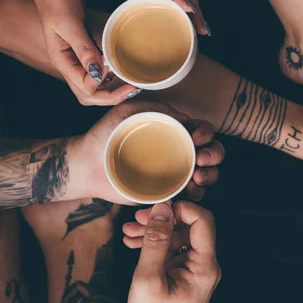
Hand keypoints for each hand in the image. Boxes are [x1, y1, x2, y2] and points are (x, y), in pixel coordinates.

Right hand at [33, 0, 136, 104]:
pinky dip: (112, 74)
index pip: (85, 89)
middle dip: (111, 96)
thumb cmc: (56, 0)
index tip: (114, 67)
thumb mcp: (70, 24)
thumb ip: (83, 48)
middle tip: (133, 88)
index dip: (103, 84)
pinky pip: (99, 70)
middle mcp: (70, 64)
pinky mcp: (86, 50)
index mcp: (62, 61)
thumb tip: (98, 72)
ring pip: (95, 85)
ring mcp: (77, 58)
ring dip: (113, 88)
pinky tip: (125, 68)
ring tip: (133, 83)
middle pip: (89, 94)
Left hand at [72, 100, 224, 203]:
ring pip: (207, 174)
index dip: (207, 132)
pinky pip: (190, 195)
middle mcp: (179, 151)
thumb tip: (182, 116)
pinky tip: (190, 191)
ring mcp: (175, 173)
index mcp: (173, 130)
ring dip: (210, 175)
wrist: (87, 164)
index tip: (197, 136)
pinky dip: (197, 194)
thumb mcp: (128, 111)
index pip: (202, 129)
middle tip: (202, 159)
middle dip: (214, 154)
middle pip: (212, 152)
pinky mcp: (167, 193)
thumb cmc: (106, 134)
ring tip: (197, 177)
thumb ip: (154, 107)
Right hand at [124, 201, 220, 302]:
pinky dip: (156, 246)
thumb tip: (162, 208)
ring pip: (178, 237)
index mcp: (205, 265)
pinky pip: (174, 251)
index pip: (203, 220)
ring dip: (155, 232)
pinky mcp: (185, 275)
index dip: (181, 209)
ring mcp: (196, 270)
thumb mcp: (149, 277)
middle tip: (136, 219)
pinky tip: (134, 243)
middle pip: (189, 228)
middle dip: (162, 220)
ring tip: (128, 232)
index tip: (156, 208)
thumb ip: (156, 240)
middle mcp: (206, 265)